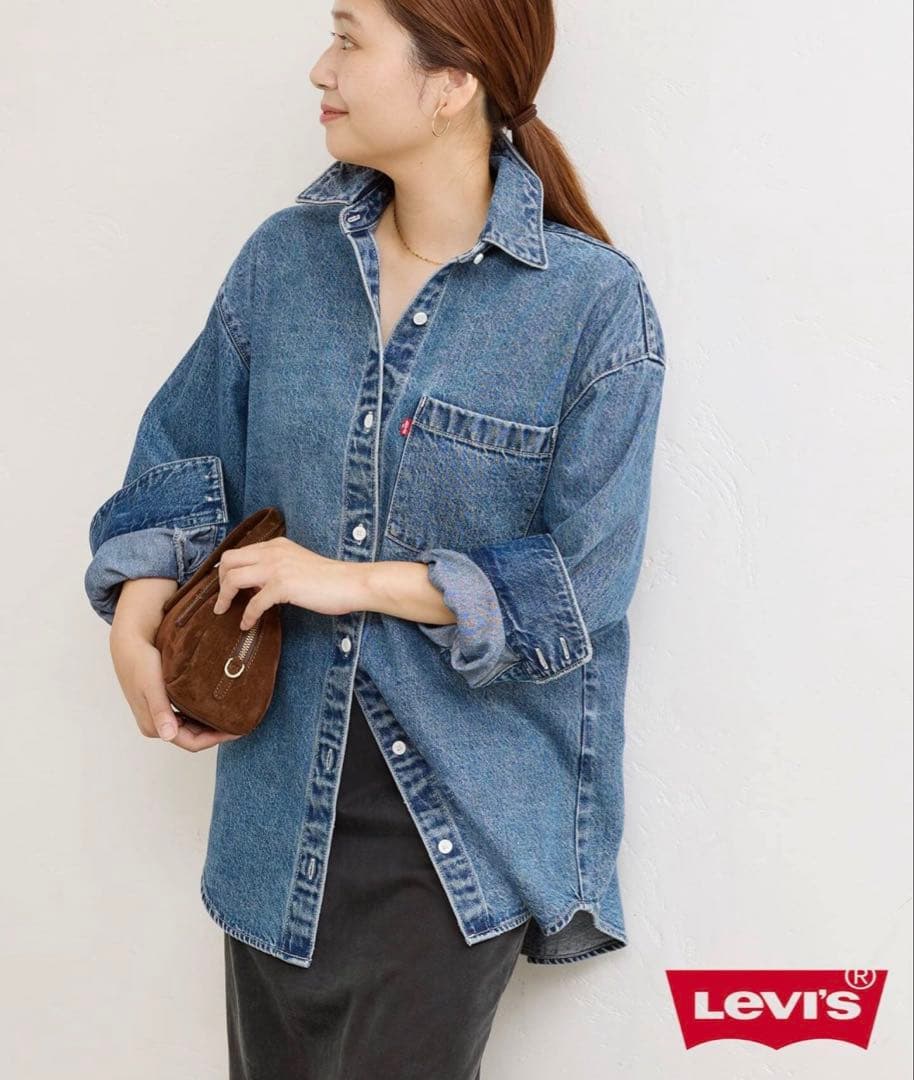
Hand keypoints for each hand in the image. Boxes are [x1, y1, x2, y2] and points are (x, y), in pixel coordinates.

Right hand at [109, 628, 242, 751]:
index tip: (237, 730)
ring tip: (231, 714)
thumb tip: (168, 735)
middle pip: (193, 738)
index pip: (192, 743)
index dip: (216, 740)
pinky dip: (201, 715)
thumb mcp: (152, 686)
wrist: (128, 645)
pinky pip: (186, 717)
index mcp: (155, 726)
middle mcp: (157, 725)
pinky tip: (214, 705)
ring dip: (209, 725)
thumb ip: (160, 711)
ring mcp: (159, 716)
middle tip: (239, 722)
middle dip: (216, 733)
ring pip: (190, 728)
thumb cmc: (141, 663)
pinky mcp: (162, 705)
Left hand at [211, 537, 367, 628]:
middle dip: (220, 582)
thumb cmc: (329, 578)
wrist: (350, 583)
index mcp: (276, 545)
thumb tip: (254, 585)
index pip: (238, 552)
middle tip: (223, 599)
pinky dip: (247, 616)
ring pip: (233, 579)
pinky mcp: (282, 586)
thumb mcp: (297, 563)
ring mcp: (276, 568)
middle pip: (228, 561)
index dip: (226, 571)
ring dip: (224, 598)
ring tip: (224, 611)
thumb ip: (276, 567)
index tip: (226, 587)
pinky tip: (247, 624)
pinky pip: (253, 603)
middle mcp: (272, 552)